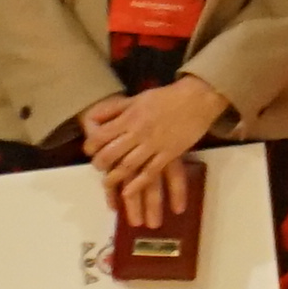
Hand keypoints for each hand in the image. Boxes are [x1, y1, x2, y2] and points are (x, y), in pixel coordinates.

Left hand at [73, 78, 222, 200]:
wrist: (198, 98)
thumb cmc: (167, 97)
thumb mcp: (137, 98)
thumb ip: (115, 109)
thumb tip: (93, 117)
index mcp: (130, 118)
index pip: (101, 136)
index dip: (91, 145)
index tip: (90, 150)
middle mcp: (139, 133)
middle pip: (112, 154)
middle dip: (100, 163)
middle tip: (98, 166)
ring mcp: (154, 145)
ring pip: (128, 165)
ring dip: (115, 177)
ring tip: (108, 181)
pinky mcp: (169, 154)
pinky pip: (151, 172)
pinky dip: (138, 183)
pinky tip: (128, 191)